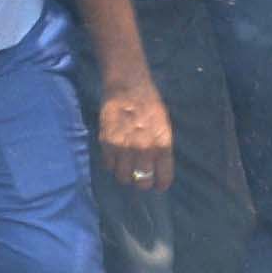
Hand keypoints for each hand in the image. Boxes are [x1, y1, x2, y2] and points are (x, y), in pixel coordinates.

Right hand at [95, 74, 174, 191]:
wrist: (127, 87)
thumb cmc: (150, 104)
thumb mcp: (164, 127)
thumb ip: (161, 148)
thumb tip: (157, 168)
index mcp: (162, 145)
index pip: (163, 178)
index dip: (160, 184)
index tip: (158, 185)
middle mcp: (144, 150)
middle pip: (142, 182)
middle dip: (142, 182)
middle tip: (141, 176)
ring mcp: (124, 148)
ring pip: (123, 178)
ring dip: (126, 174)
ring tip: (126, 166)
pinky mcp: (107, 144)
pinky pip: (108, 165)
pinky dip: (112, 164)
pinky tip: (115, 156)